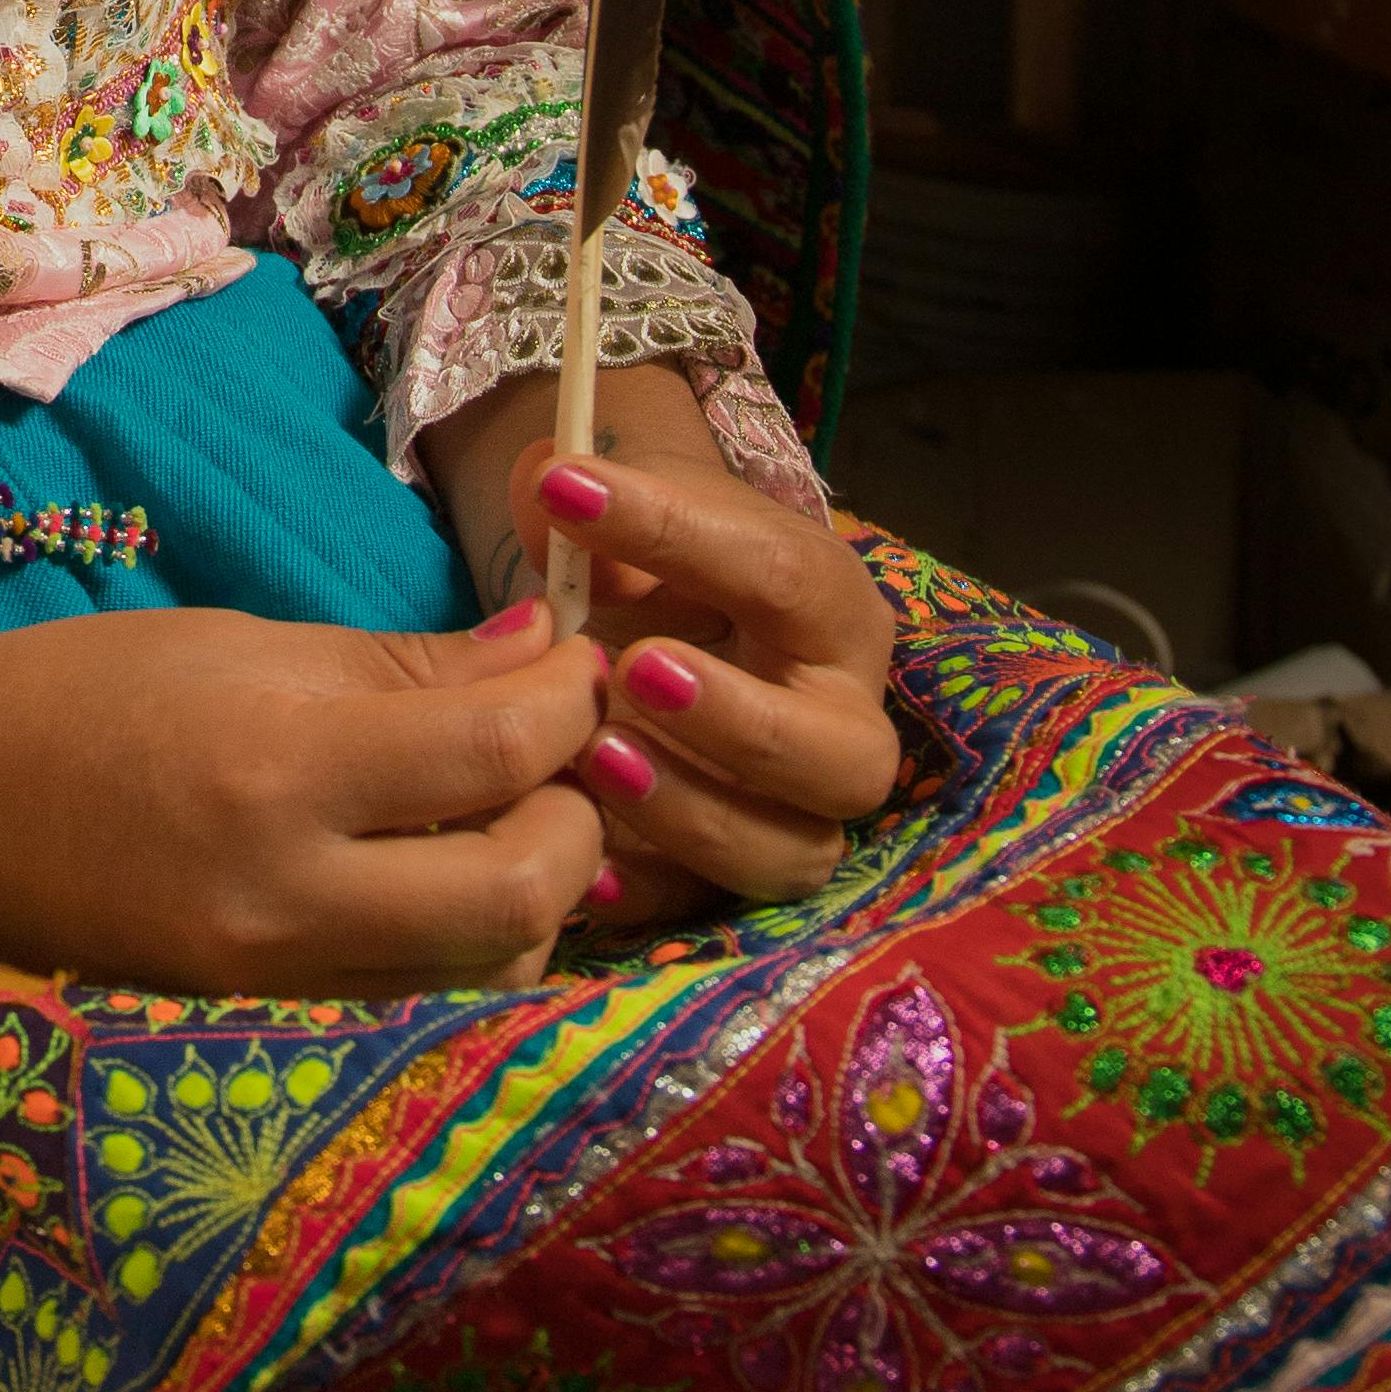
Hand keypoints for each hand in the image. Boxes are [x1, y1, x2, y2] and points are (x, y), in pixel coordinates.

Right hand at [0, 583, 618, 998]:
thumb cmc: (72, 696)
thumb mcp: (239, 643)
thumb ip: (402, 665)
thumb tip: (547, 658)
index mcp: (279, 762)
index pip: (499, 748)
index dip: (569, 703)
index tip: (573, 664)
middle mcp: (289, 891)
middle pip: (525, 891)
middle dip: (575, 816)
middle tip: (557, 753)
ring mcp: (275, 980)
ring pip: (487, 964)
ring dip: (532, 892)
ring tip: (501, 815)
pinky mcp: (262, 1025)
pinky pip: (416, 997)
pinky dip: (462, 943)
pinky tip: (436, 876)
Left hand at [505, 437, 898, 915]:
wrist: (631, 640)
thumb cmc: (644, 575)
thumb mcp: (628, 522)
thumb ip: (587, 497)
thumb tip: (546, 481)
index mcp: (829, 610)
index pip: (785, 575)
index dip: (680, 533)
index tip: (569, 492)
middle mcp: (838, 721)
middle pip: (843, 754)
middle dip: (745, 722)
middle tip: (636, 670)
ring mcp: (793, 814)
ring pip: (790, 851)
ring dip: (695, 812)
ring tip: (598, 757)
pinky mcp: (728, 880)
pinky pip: (705, 910)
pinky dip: (646, 890)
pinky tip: (583, 866)